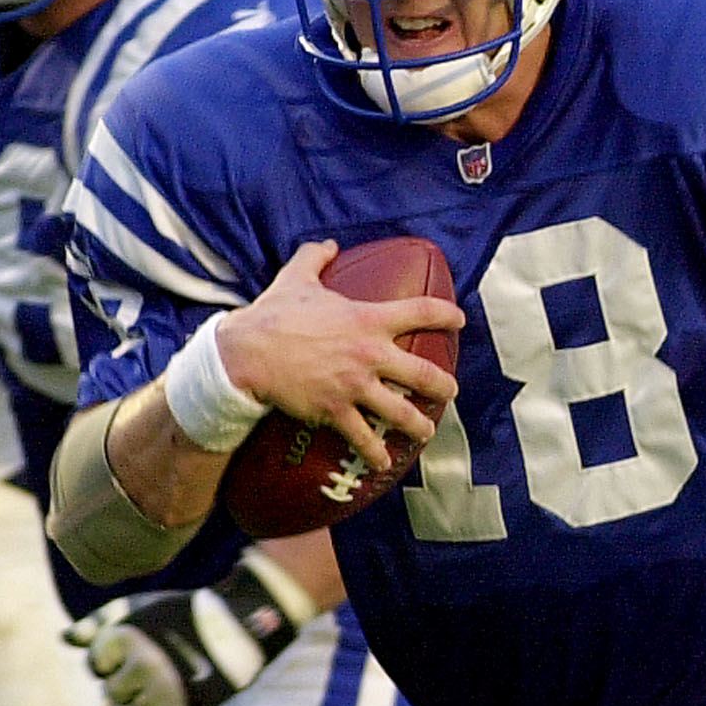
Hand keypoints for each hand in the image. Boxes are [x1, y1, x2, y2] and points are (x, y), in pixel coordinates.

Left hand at [63, 547, 315, 705]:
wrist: (243, 622)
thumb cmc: (185, 612)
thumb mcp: (141, 607)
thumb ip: (98, 623)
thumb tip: (63, 638)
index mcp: (125, 636)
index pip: (95, 664)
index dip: (116, 654)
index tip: (144, 641)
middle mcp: (141, 664)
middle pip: (112, 692)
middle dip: (131, 679)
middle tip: (163, 660)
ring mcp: (163, 690)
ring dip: (151, 697)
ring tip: (178, 674)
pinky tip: (187, 691)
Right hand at [217, 240, 456, 471]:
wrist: (246, 353)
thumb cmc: (273, 314)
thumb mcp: (296, 277)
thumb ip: (315, 257)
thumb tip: (328, 244)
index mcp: (368, 319)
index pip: (421, 311)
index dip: (445, 314)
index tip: (459, 320)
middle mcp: (370, 354)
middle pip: (423, 373)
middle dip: (443, 385)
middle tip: (451, 390)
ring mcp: (355, 386)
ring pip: (400, 411)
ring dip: (418, 424)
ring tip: (426, 431)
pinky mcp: (335, 410)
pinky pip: (363, 436)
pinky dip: (375, 452)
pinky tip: (384, 461)